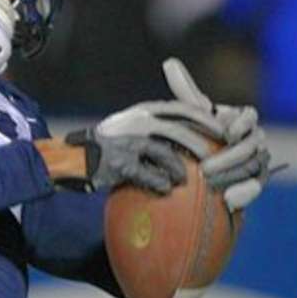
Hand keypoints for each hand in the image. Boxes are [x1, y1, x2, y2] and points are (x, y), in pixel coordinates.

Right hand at [68, 102, 210, 193]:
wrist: (74, 157)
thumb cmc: (109, 144)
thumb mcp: (133, 126)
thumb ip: (157, 126)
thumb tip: (190, 133)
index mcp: (144, 110)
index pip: (182, 108)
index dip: (205, 119)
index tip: (222, 131)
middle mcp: (137, 121)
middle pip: (179, 129)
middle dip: (202, 143)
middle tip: (217, 157)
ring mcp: (128, 141)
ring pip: (165, 151)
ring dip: (182, 166)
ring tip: (190, 179)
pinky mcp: (119, 163)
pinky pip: (146, 174)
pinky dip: (159, 182)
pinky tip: (167, 189)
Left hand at [160, 57, 272, 210]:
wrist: (198, 168)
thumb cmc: (196, 135)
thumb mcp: (190, 115)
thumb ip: (186, 93)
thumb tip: (169, 62)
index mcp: (241, 120)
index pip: (249, 116)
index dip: (240, 123)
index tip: (226, 132)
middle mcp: (253, 139)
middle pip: (252, 144)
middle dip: (230, 155)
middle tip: (206, 167)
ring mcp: (255, 160)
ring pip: (254, 165)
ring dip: (233, 174)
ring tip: (210, 182)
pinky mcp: (252, 182)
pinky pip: (255, 186)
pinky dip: (244, 192)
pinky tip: (229, 199)